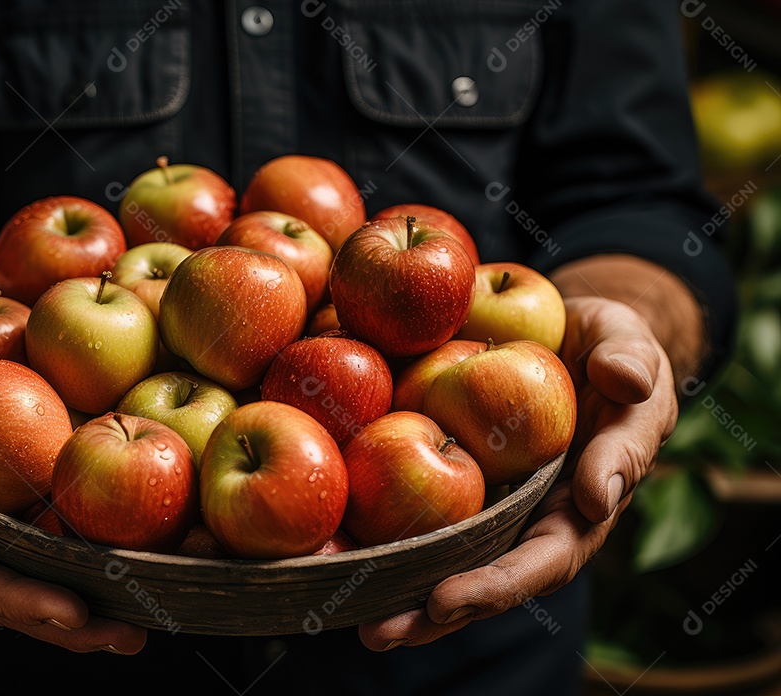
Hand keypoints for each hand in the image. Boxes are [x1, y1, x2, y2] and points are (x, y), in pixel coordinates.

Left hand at [358, 295, 678, 649]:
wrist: (571, 335)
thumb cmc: (609, 346)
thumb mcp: (628, 344)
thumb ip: (632, 362)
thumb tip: (624, 385)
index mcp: (586, 500)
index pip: (549, 554)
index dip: (502, 581)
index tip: (449, 597)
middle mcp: (537, 516)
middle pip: (489, 577)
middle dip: (437, 611)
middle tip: (381, 635)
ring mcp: (496, 504)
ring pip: (451, 561)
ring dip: (405, 598)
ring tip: (360, 628)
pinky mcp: (457, 481)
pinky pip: (423, 516)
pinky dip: (386, 542)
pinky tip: (339, 559)